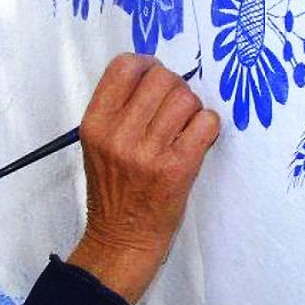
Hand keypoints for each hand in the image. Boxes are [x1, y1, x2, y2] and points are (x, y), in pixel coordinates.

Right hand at [67, 53, 219, 304]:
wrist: (121, 240)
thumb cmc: (113, 190)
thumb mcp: (97, 144)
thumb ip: (118, 108)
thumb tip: (154, 72)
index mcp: (96, 123)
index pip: (124, 66)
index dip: (146, 64)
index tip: (154, 77)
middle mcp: (119, 135)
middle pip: (161, 77)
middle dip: (174, 86)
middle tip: (174, 106)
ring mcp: (148, 152)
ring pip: (186, 98)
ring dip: (192, 107)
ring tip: (185, 126)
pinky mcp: (177, 168)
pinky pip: (206, 122)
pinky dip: (208, 125)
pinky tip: (198, 138)